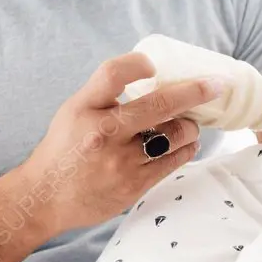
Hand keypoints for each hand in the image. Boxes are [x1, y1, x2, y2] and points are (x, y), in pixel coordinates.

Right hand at [18, 54, 225, 237]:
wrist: (44, 198)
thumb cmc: (63, 149)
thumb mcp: (74, 111)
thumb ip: (106, 95)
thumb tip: (153, 77)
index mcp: (84, 108)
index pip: (113, 73)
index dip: (138, 64)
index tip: (153, 65)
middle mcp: (102, 132)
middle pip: (159, 104)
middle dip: (195, 91)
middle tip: (217, 85)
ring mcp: (119, 161)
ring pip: (175, 135)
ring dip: (190, 126)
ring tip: (191, 124)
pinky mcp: (132, 185)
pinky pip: (173, 161)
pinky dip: (185, 149)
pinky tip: (186, 144)